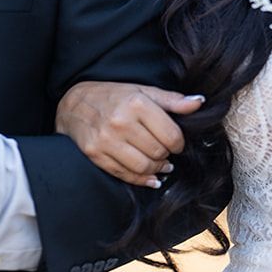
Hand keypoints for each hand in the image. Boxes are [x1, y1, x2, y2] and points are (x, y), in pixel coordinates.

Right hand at [55, 81, 202, 186]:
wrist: (73, 104)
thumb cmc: (112, 96)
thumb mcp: (142, 91)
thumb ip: (171, 100)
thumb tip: (199, 103)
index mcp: (136, 103)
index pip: (171, 135)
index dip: (178, 143)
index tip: (175, 142)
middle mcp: (120, 122)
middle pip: (158, 153)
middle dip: (166, 155)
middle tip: (165, 152)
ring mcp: (106, 140)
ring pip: (144, 167)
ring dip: (156, 170)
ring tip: (159, 164)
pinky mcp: (95, 155)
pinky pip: (125, 175)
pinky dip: (141, 180)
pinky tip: (149, 176)